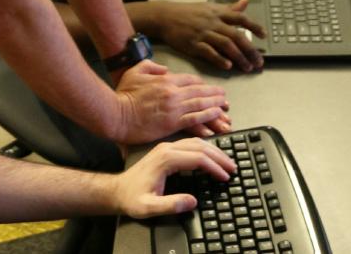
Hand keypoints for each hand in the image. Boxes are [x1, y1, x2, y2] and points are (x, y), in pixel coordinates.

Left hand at [113, 139, 235, 217]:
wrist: (117, 190)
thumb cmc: (131, 198)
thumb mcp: (148, 207)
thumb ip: (170, 205)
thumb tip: (193, 201)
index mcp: (166, 159)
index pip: (197, 158)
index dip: (214, 167)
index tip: (225, 177)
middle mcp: (168, 148)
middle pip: (200, 146)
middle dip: (219, 156)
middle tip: (233, 167)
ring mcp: (168, 146)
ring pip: (196, 142)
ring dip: (213, 150)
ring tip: (227, 161)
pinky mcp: (167, 149)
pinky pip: (191, 143)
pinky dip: (205, 148)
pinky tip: (211, 155)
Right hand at [114, 59, 228, 143]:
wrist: (115, 114)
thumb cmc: (122, 94)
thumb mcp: (135, 72)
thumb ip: (151, 66)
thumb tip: (164, 69)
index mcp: (166, 80)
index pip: (190, 80)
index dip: (202, 84)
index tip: (208, 88)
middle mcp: (173, 93)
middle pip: (200, 91)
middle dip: (214, 94)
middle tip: (225, 97)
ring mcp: (173, 108)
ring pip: (200, 104)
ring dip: (215, 105)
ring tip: (225, 107)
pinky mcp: (171, 124)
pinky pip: (194, 120)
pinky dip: (206, 118)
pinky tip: (215, 118)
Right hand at [156, 0, 264, 72]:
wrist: (166, 16)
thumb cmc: (190, 12)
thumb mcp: (211, 7)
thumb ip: (230, 7)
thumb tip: (246, 1)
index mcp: (218, 12)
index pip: (240, 18)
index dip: (254, 26)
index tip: (264, 36)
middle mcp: (213, 22)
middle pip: (236, 36)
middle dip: (250, 50)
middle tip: (259, 62)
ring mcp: (203, 33)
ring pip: (226, 45)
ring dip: (239, 58)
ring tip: (247, 67)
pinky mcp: (193, 44)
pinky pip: (209, 52)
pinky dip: (219, 59)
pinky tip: (228, 66)